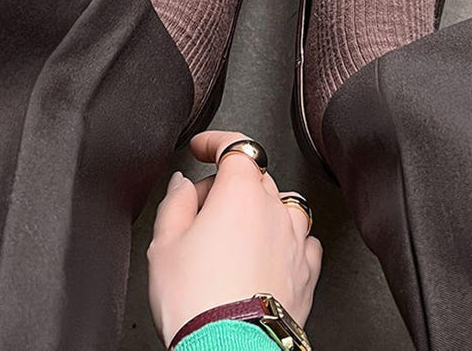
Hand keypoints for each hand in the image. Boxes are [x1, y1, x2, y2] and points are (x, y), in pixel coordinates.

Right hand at [147, 130, 322, 345]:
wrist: (228, 350)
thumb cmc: (197, 301)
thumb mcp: (164, 244)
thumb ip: (174, 202)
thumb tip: (181, 185)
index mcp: (240, 192)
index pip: (234, 145)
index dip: (214, 141)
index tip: (202, 147)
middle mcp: (274, 209)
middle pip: (254, 176)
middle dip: (226, 184)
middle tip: (199, 210)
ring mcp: (295, 240)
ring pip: (283, 204)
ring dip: (260, 209)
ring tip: (235, 233)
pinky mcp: (306, 272)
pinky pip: (303, 240)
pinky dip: (285, 239)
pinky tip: (267, 252)